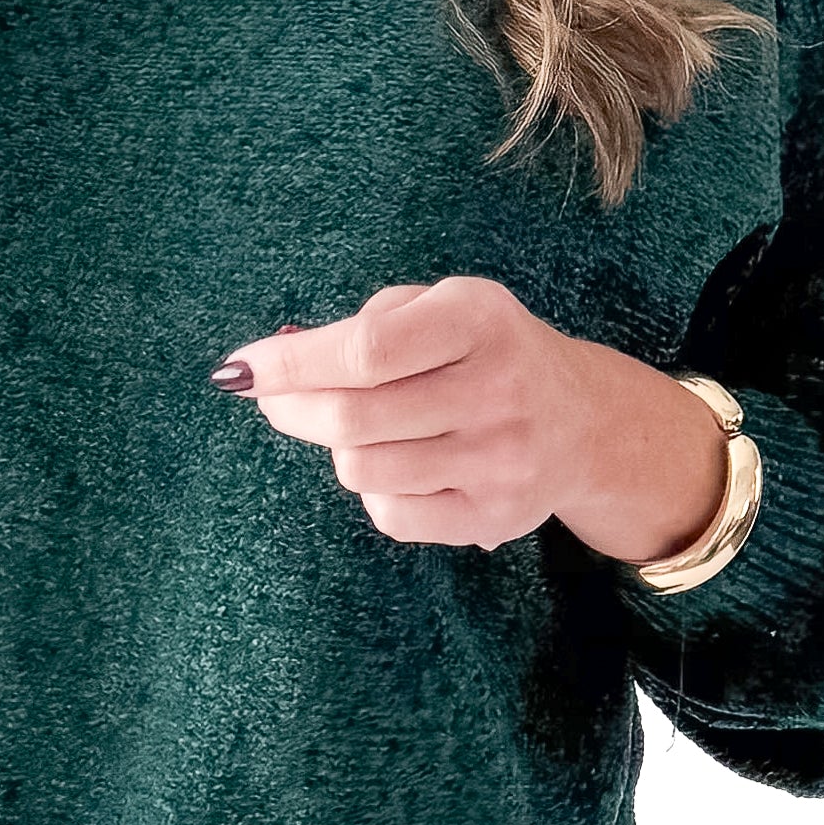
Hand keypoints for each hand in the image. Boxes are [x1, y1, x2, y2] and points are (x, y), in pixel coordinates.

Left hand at [210, 277, 729, 562]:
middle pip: (351, 418)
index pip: (363, 350)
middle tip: (272, 401)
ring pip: (361, 470)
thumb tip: (269, 364)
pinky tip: (401, 464)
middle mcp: (497, 390)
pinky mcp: (494, 518)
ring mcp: (499, 461)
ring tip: (359, 426)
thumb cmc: (484, 351)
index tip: (239, 369)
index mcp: (478, 320)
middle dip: (290, 409)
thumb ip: (362, 325)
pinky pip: (390, 514)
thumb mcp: (441, 306)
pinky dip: (375, 488)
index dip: (290, 364)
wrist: (584, 421)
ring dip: (336, 447)